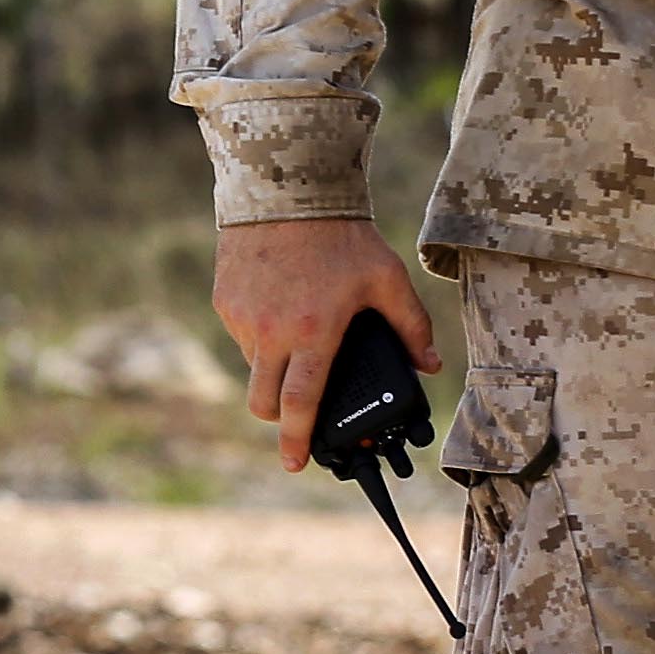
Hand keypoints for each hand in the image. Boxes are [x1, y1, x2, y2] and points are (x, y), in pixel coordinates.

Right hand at [214, 217, 434, 474]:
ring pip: (253, 366)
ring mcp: (243, 318)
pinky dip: (259, 334)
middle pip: (263, 401)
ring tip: (300, 332)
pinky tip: (280, 306)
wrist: (286, 190)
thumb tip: (429, 364)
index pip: (301, 402)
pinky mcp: (225, 300)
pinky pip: (242, 334)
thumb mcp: (387, 278)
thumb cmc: (341, 236)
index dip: (297, 438)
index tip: (296, 463)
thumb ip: (411, 326)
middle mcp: (271, 332)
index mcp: (314, 333)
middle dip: (278, 417)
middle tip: (295, 414)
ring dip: (273, 367)